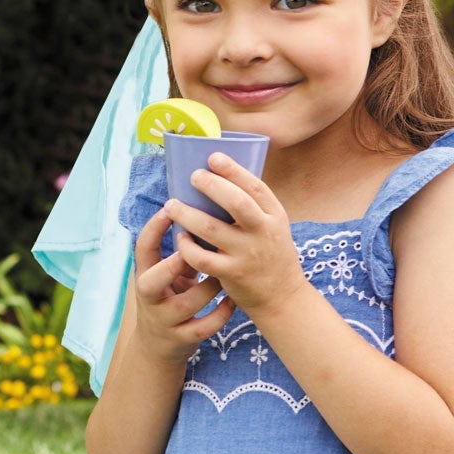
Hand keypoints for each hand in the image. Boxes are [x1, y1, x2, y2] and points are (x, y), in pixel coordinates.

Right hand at [129, 206, 235, 366]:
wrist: (159, 345)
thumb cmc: (170, 296)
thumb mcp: (166, 275)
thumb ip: (180, 251)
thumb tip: (206, 210)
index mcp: (145, 274)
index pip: (142, 248)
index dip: (153, 228)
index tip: (170, 207)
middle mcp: (150, 297)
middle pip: (152, 281)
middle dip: (173, 265)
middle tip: (195, 250)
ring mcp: (164, 319)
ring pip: (186, 303)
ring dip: (210, 287)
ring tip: (227, 275)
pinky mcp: (180, 338)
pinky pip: (204, 326)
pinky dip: (221, 313)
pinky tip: (233, 301)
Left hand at [163, 153, 305, 318]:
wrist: (282, 297)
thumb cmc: (270, 255)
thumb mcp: (272, 226)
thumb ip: (252, 208)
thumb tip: (220, 178)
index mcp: (275, 216)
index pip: (255, 187)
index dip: (233, 170)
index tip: (213, 156)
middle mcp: (263, 232)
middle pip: (236, 202)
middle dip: (211, 186)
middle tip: (192, 176)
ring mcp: (247, 254)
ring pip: (211, 228)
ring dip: (187, 214)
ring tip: (171, 205)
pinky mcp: (232, 274)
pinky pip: (202, 257)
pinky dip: (187, 246)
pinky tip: (180, 238)